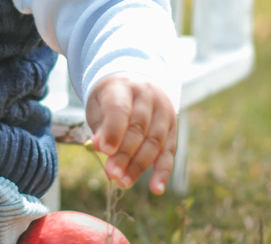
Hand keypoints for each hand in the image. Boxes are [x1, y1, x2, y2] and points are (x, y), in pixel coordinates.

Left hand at [85, 74, 176, 194]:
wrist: (132, 82)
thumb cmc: (110, 99)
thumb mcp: (98, 107)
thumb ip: (101, 126)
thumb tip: (100, 148)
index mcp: (124, 86)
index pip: (121, 108)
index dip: (114, 130)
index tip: (105, 151)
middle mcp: (147, 96)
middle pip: (139, 127)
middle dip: (125, 153)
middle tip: (112, 173)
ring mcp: (163, 111)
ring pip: (154, 141)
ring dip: (139, 165)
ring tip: (124, 182)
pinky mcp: (172, 128)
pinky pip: (169, 152)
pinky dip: (163, 172)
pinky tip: (156, 189)